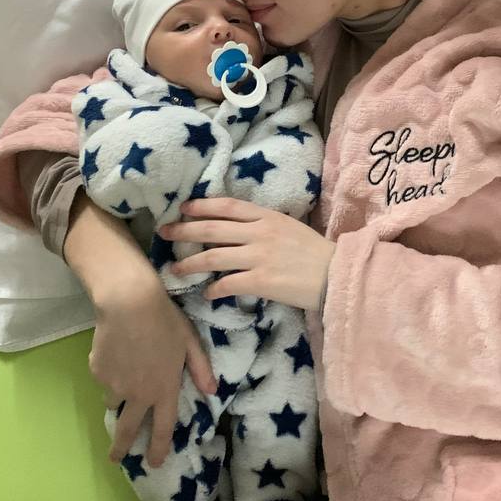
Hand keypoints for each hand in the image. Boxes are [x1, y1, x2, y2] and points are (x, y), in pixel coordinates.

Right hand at [89, 264, 215, 466]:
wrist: (129, 303)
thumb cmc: (165, 320)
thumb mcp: (190, 342)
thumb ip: (200, 368)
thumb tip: (212, 391)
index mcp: (165, 390)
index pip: (163, 428)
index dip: (159, 449)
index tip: (154, 464)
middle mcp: (139, 395)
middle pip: (128, 430)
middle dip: (121, 448)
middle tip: (115, 458)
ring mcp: (115, 385)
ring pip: (113, 400)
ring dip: (117, 396)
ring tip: (124, 373)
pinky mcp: (98, 372)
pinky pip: (103, 378)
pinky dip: (108, 371)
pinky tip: (115, 350)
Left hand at [159, 199, 334, 311]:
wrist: (336, 274)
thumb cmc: (314, 253)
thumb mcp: (288, 227)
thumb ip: (263, 226)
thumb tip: (235, 230)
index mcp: (267, 217)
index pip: (227, 206)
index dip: (201, 206)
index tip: (183, 208)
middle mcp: (259, 233)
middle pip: (212, 229)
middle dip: (184, 231)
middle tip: (164, 233)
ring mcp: (259, 257)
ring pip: (212, 256)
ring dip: (189, 264)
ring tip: (175, 270)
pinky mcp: (261, 281)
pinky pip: (227, 284)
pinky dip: (213, 290)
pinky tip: (207, 294)